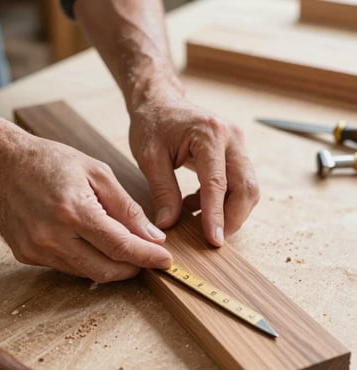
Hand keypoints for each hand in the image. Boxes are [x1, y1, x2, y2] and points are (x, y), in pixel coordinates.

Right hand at [0, 124, 171, 281]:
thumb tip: (152, 236)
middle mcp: (52, 236)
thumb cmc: (52, 161)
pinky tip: (93, 244)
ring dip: (111, 265)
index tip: (166, 260)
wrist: (3, 162)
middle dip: (133, 268)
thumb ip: (127, 208)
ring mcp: (36, 249)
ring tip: (123, 246)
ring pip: (88, 273)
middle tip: (147, 256)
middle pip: (106, 270)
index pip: (120, 246)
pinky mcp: (27, 255)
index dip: (147, 256)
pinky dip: (88, 260)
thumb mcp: (98, 173)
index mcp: (73, 211)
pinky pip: (68, 267)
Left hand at [129, 86, 259, 246]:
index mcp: (209, 135)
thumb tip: (169, 224)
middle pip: (246, 187)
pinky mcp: (236, 152)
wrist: (161, 102)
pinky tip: (197, 204)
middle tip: (213, 239)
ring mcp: (237, 144)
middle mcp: (231, 138)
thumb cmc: (152, 124)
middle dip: (233, 218)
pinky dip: (224, 201)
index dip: (217, 215)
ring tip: (199, 219)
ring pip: (248, 187)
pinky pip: (239, 183)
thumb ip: (162, 191)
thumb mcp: (149, 157)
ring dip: (230, 211)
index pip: (217, 183)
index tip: (214, 240)